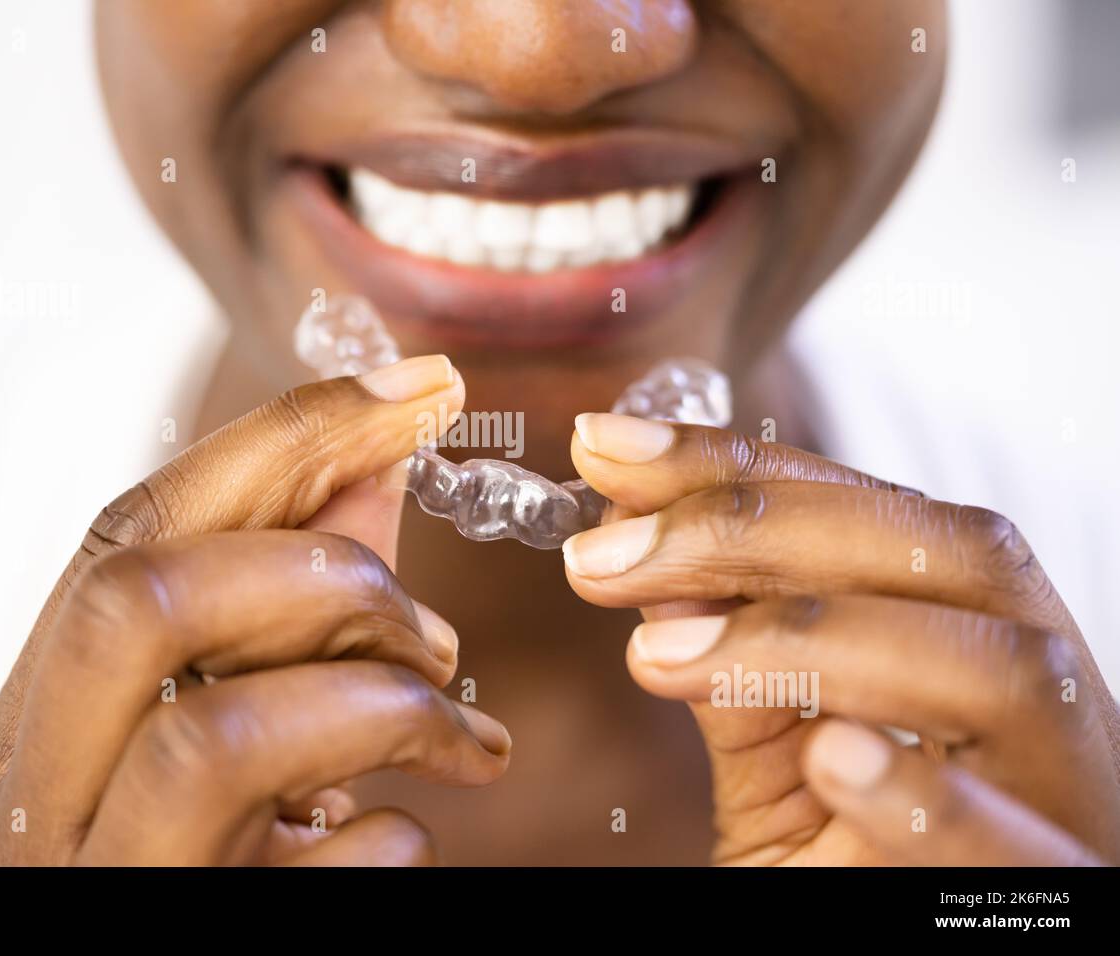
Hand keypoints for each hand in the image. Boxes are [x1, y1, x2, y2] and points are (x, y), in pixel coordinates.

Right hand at [0, 356, 509, 865]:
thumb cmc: (202, 868)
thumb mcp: (225, 725)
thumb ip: (284, 605)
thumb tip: (369, 470)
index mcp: (35, 726)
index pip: (134, 527)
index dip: (287, 440)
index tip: (421, 386)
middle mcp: (29, 807)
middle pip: (136, 595)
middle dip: (319, 572)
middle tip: (430, 622)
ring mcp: (95, 889)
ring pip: (217, 734)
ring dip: (374, 698)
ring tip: (450, 727)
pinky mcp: (181, 946)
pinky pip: (300, 875)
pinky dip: (386, 839)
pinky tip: (408, 839)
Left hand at [565, 413, 1117, 864]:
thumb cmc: (849, 864)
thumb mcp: (775, 759)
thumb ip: (729, 666)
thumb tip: (638, 548)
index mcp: (977, 636)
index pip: (875, 513)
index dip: (738, 469)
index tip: (606, 450)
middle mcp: (1044, 697)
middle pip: (947, 553)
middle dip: (757, 530)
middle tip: (603, 557)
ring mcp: (1068, 796)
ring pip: (1000, 671)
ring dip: (812, 640)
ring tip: (657, 656)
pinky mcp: (1057, 898)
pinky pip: (1021, 850)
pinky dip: (926, 798)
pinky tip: (829, 759)